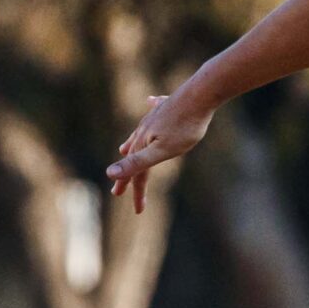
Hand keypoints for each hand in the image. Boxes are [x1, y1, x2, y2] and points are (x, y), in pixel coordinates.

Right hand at [105, 92, 214, 213]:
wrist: (200, 95)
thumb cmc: (184, 126)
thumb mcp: (161, 151)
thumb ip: (137, 163)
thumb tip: (108, 174)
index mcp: (143, 144)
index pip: (137, 174)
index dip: (136, 192)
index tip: (139, 211)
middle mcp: (144, 131)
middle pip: (133, 156)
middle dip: (127, 174)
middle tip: (118, 190)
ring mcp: (154, 117)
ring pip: (139, 135)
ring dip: (131, 146)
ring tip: (123, 149)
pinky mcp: (167, 106)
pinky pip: (154, 109)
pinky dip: (150, 110)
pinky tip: (151, 102)